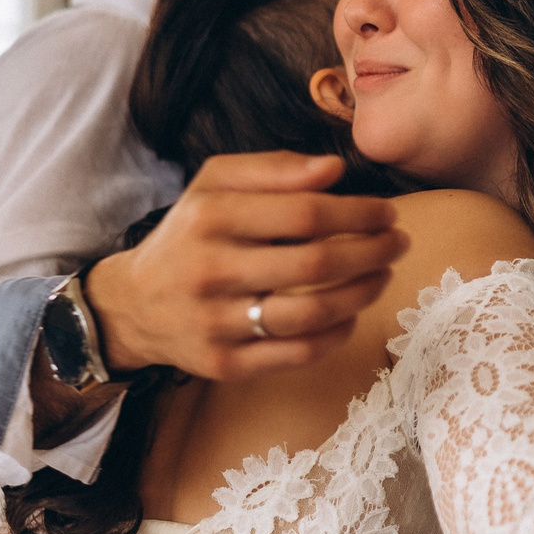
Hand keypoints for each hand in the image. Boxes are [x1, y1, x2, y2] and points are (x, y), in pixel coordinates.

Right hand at [84, 153, 410, 381]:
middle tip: (398, 243)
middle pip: (314, 265)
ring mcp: (215, 322)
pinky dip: (336, 334)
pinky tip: (351, 313)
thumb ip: (274, 168)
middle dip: (371, 252)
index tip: (386, 212)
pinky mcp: (223, 364)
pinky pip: (297, 353)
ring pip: (310, 314)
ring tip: (383, 275)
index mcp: (210, 217)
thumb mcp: (214, 184)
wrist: (134, 304)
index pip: (304, 214)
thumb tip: (335, 169)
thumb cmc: (189, 235)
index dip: (357, 213)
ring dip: (362, 294)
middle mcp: (209, 270)